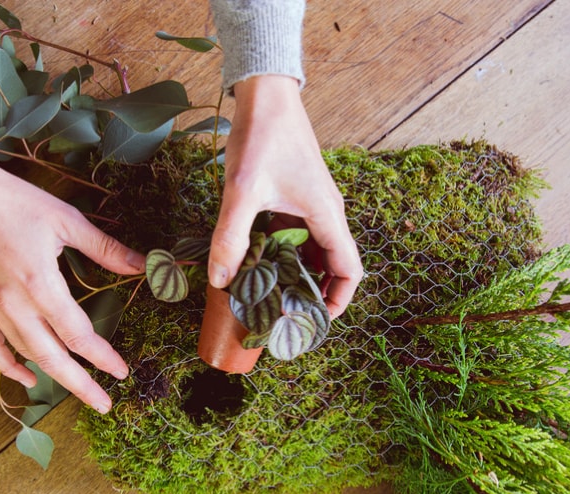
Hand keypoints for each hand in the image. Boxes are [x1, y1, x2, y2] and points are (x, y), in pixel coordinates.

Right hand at [0, 136, 143, 412]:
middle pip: (51, 357)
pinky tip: (26, 378)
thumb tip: (142, 266)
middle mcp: (13, 303)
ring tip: (76, 389)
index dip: (102, 356)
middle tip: (103, 404)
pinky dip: (7, 366)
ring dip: (51, 376)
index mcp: (39, 283)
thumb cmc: (13, 200)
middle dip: (80, 384)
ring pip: (23, 355)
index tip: (121, 371)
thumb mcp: (66, 220)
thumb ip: (106, 249)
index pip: (77, 334)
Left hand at [209, 75, 362, 317]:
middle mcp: (326, 213)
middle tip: (284, 317)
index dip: (337, 302)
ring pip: (314, 252)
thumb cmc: (262, 136)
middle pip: (332, 267)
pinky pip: (297, 236)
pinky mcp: (296, 197)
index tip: (314, 323)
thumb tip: (220, 281)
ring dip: (297, 275)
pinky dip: (283, 254)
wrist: (265, 94)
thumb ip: (231, 237)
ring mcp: (312, 205)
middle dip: (313, 295)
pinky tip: (257, 263)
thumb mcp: (242, 190)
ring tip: (269, 296)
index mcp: (327, 215)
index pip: (349, 271)